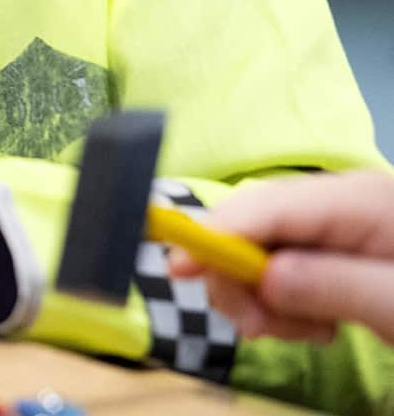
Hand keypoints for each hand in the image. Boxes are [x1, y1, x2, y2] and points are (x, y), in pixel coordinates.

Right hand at [169, 171, 393, 345]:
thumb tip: (261, 276)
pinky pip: (286, 264)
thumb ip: (332, 286)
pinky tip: (318, 323)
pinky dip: (284, 298)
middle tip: (261, 331)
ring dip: (264, 296)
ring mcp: (339, 223)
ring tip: (307, 333)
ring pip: (264, 249)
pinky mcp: (340, 247)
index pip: (267, 205)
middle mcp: (340, 200)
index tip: (176, 267)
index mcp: (358, 200)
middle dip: (241, 277)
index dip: (215, 232)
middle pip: (255, 225)